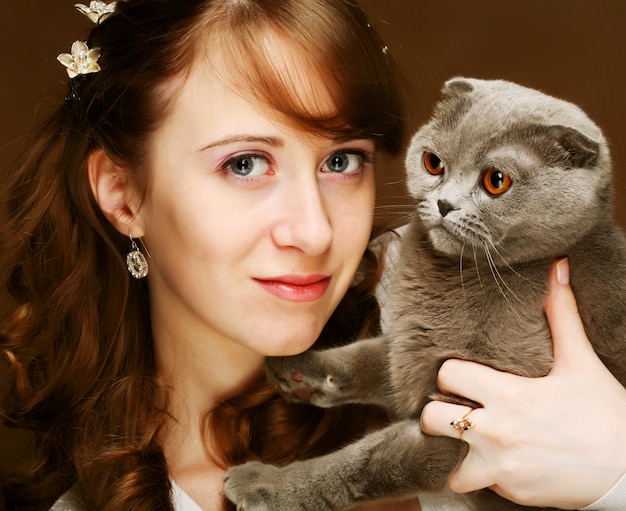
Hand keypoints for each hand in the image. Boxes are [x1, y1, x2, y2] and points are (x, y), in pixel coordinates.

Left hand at [420, 258, 625, 508]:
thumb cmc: (604, 416)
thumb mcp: (581, 363)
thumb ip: (562, 314)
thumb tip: (556, 267)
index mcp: (510, 394)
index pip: (448, 375)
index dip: (450, 373)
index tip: (460, 375)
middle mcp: (497, 431)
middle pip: (431, 415)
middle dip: (438, 408)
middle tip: (454, 404)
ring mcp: (498, 465)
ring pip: (440, 452)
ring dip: (446, 443)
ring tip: (460, 433)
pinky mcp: (505, 490)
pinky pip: (465, 479)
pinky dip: (468, 471)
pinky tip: (484, 457)